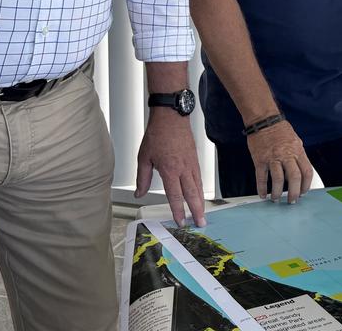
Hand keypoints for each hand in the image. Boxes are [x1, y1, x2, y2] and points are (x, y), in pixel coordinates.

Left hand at [136, 109, 206, 226]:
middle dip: (196, 211)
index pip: (175, 196)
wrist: (171, 117)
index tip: (181, 222)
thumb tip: (139, 193)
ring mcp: (191, 164)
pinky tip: (199, 195)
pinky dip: (200, 189)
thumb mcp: (144, 157)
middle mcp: (183, 168)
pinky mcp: (195, 159)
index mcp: (170, 170)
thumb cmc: (157, 135)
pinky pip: (199, 178)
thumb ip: (142, 178)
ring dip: (201, 202)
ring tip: (202, 213)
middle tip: (200, 223)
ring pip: (198, 187)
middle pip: (192, 194)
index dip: (179, 211)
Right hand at [246, 120, 313, 202]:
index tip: (304, 192)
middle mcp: (287, 155)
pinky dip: (262, 188)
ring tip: (277, 199)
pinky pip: (261, 177)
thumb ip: (298, 155)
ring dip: (278, 193)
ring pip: (279, 180)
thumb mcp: (295, 140)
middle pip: (295, 178)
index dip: (306, 184)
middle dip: (294, 192)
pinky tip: (263, 194)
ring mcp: (273, 158)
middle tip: (292, 200)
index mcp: (297, 151)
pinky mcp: (260, 159)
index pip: (307, 171)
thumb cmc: (280, 129)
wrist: (264, 120)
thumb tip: (299, 170)